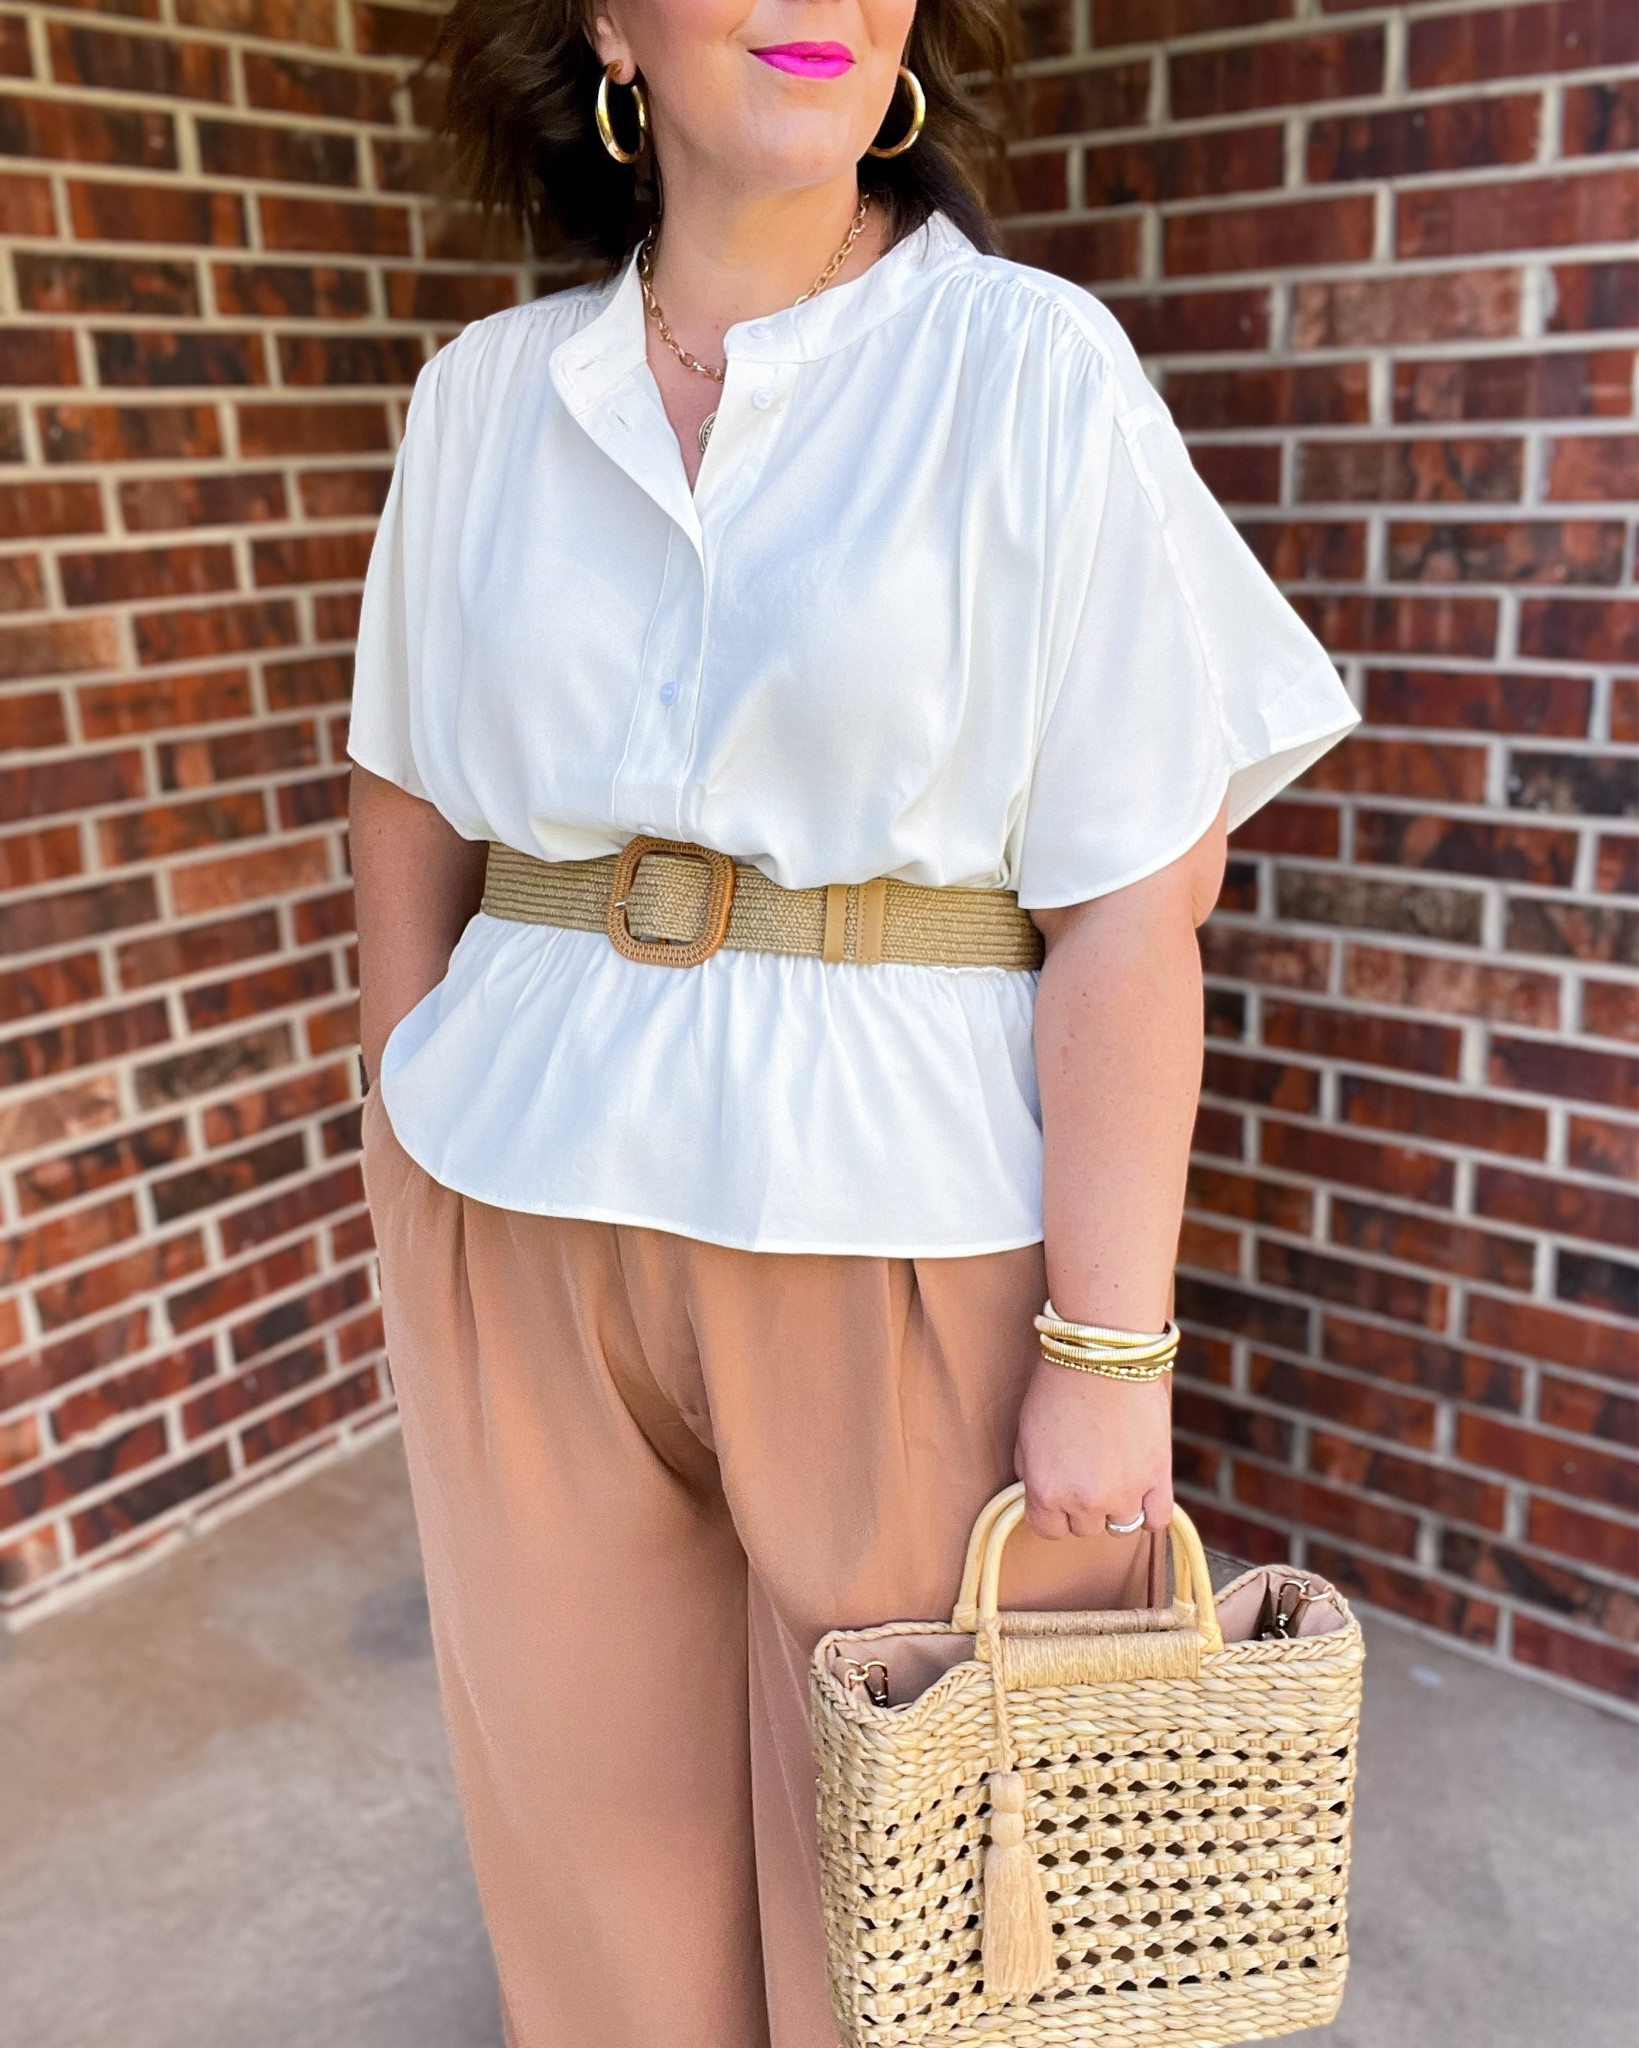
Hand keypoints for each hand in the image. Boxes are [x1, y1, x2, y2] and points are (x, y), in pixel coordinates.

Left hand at [1013, 1357, 1173, 1538]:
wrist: (1100, 1357)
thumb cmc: (1058, 1388)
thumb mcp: (1026, 1435)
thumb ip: (1031, 1473)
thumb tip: (1038, 1492)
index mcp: (1045, 1492)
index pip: (1048, 1529)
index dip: (1054, 1511)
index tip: (1061, 1491)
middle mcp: (1084, 1502)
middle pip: (1085, 1528)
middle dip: (1084, 1504)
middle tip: (1088, 1468)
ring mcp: (1124, 1494)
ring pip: (1120, 1524)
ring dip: (1117, 1504)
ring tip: (1115, 1470)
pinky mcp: (1157, 1479)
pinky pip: (1156, 1520)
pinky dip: (1150, 1510)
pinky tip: (1143, 1492)